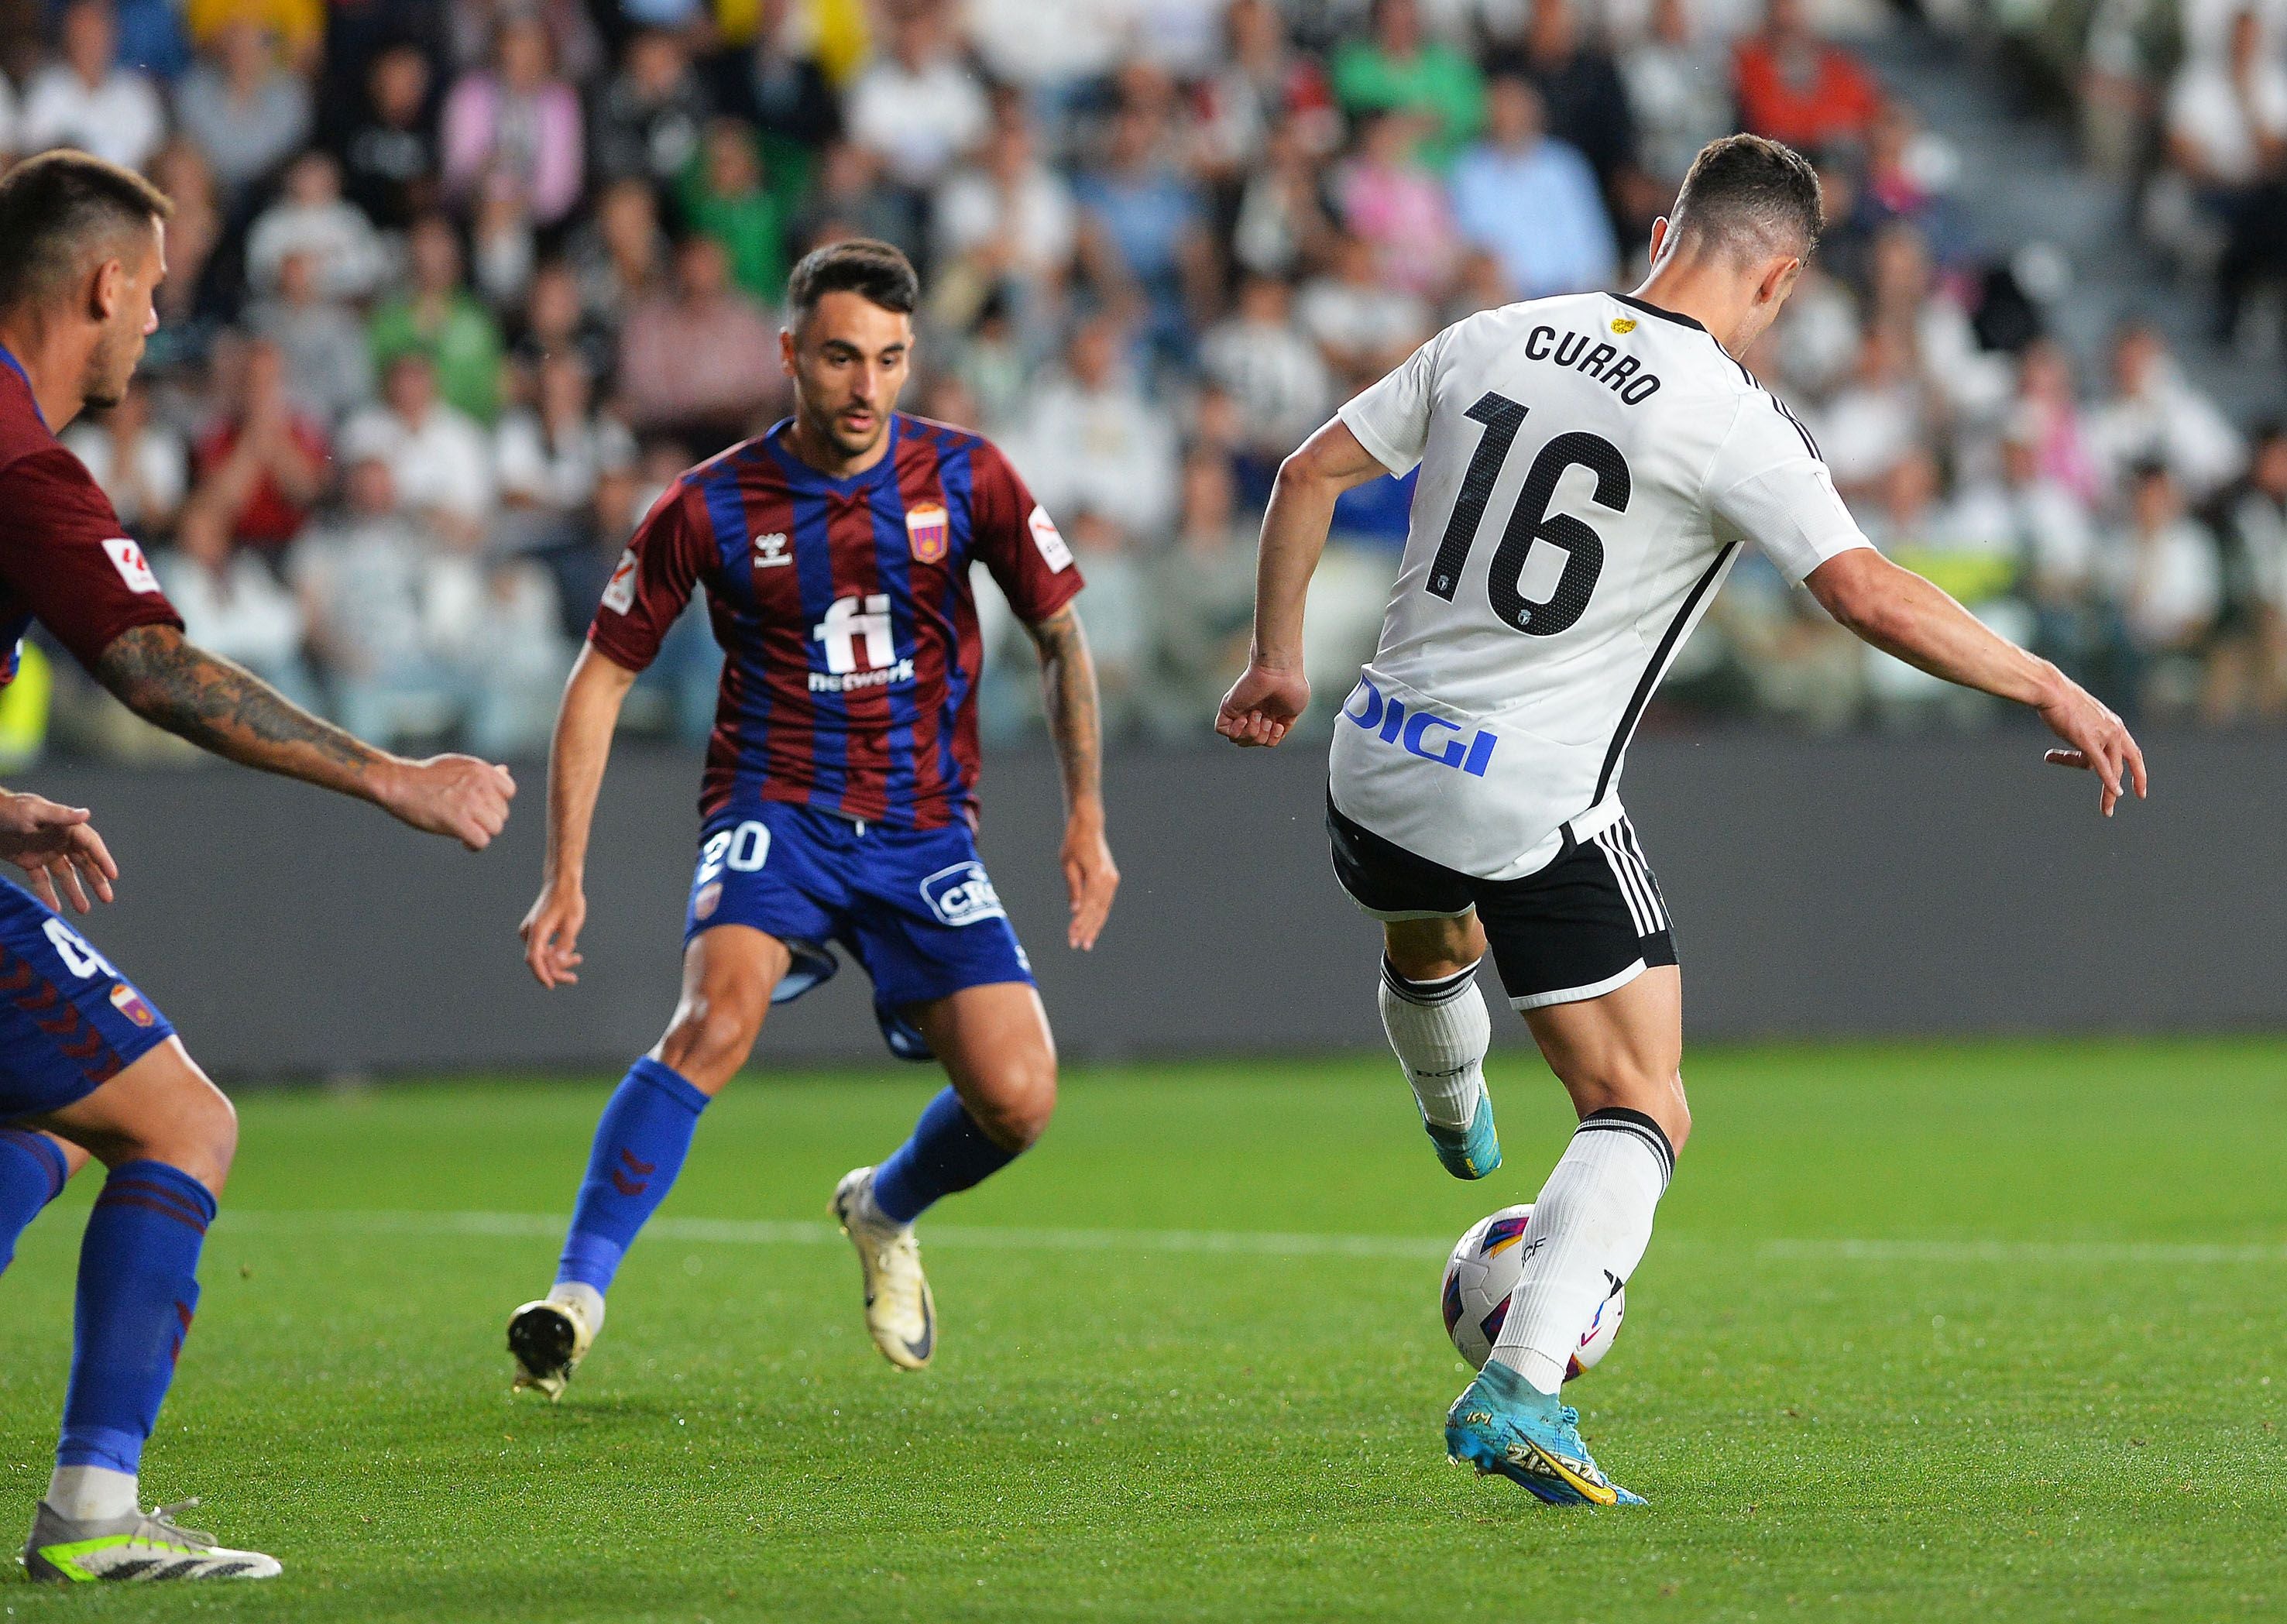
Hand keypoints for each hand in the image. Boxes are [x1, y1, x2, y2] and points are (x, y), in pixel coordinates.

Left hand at [0, 793, 116, 913]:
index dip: (102, 859)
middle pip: (83, 862)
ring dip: (75, 891)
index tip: (112, 876)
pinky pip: (41, 881)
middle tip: (107, 898)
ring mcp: (45, 852)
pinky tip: (54, 908)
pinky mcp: (29, 861)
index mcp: (65, 826)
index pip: (90, 844)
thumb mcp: (34, 812)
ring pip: (65, 875)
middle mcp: (59, 840)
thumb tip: (86, 814)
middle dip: (96, 880)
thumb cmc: (7, 809)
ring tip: (84, 909)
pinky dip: (47, 894)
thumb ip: (60, 815)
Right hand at [379, 754, 515, 848]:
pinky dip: (474, 845)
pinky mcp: (458, 820)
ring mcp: (469, 803)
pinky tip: (464, 842)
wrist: (398, 783)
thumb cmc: (426, 776)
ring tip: (468, 832)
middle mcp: (479, 785)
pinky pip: (482, 840)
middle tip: (470, 822)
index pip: (509, 791)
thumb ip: (483, 772)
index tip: (482, 807)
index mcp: (481, 770)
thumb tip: (505, 771)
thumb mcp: (459, 765)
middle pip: (502, 813)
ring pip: (495, 828)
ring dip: (483, 833)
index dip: (497, 802)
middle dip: (488, 820)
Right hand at [519, 880, 585, 987]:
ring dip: (558, 961)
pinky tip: (570, 947)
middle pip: (538, 961)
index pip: (534, 959)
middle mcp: (529, 932)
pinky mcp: (535, 931)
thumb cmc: (568, 900)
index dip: (542, 975)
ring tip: (578, 958)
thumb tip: (557, 964)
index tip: (550, 985)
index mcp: (536, 931)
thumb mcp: (572, 924)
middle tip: (573, 978)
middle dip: (555, 971)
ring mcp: (530, 932)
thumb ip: (564, 945)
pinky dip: (555, 952)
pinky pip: (542, 948)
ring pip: (541, 955)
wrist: (561, 882)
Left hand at [1061, 806, 1118, 950]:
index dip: (1080, 924)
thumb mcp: (1068, 865)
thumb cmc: (1074, 843)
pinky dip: (1099, 915)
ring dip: (1095, 926)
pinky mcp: (1111, 879)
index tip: (1072, 937)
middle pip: (1097, 911)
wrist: (1089, 826)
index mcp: (1097, 876)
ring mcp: (1112, 880)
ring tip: (1087, 942)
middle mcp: (1108, 880)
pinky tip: (1093, 926)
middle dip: (1088, 930)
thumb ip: (1073, 888)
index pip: (1087, 906)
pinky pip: (1105, 902)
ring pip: (1103, 909)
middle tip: (1079, 946)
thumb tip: (1074, 910)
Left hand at [1215, 661, 1309, 747]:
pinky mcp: (1228, 706)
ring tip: (1258, 714)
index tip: (1278, 725)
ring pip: (1237, 739)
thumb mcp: (1292, 713)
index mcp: (1268, 716)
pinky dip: (1235, 730)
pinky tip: (1244, 718)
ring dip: (1251, 734)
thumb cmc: (1291, 687)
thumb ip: (1281, 728)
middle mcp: (1253, 714)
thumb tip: (1271, 733)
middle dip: (1261, 738)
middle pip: (1250, 742)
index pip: (1263, 741)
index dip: (1271, 740)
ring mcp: (1240, 710)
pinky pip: (1222, 729)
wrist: (1280, 671)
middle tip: (1267, 719)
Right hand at [2037, 676, 2147, 816]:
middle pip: (2130, 761)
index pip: (2131, 750)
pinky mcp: (2088, 741)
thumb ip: (2085, 738)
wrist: (2050, 690)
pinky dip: (2110, 781)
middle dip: (2137, 780)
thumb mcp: (2078, 721)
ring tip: (2107, 809)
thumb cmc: (2059, 701)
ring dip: (2110, 793)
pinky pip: (2102, 766)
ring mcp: (2103, 736)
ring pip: (2113, 770)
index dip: (2138, 768)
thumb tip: (2080, 755)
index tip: (2138, 785)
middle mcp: (2114, 730)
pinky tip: (2117, 794)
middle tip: (2140, 795)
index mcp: (2113, 724)